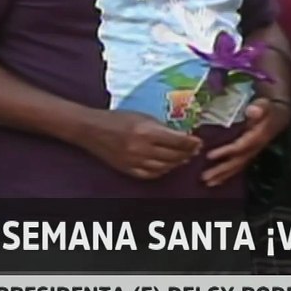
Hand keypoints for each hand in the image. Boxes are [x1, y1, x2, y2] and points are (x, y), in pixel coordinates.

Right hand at [87, 110, 202, 180]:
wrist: (92, 129)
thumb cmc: (117, 118)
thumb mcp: (142, 116)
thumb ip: (161, 127)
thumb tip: (181, 136)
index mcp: (147, 131)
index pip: (178, 141)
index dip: (191, 143)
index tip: (198, 142)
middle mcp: (142, 148)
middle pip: (174, 156)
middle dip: (187, 153)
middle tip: (194, 150)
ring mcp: (135, 161)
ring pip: (165, 167)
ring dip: (177, 163)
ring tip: (183, 158)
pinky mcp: (129, 170)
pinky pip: (152, 174)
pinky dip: (163, 171)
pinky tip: (167, 165)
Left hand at [203, 98, 290, 186]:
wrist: (279, 116)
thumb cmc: (268, 109)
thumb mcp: (265, 105)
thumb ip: (260, 107)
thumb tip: (252, 111)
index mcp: (257, 137)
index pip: (240, 147)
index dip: (226, 152)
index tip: (210, 156)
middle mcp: (254, 148)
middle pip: (237, 161)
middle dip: (222, 170)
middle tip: (205, 177)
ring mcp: (251, 153)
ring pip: (237, 167)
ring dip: (223, 175)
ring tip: (208, 182)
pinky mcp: (249, 154)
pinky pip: (238, 166)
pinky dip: (227, 174)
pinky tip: (217, 180)